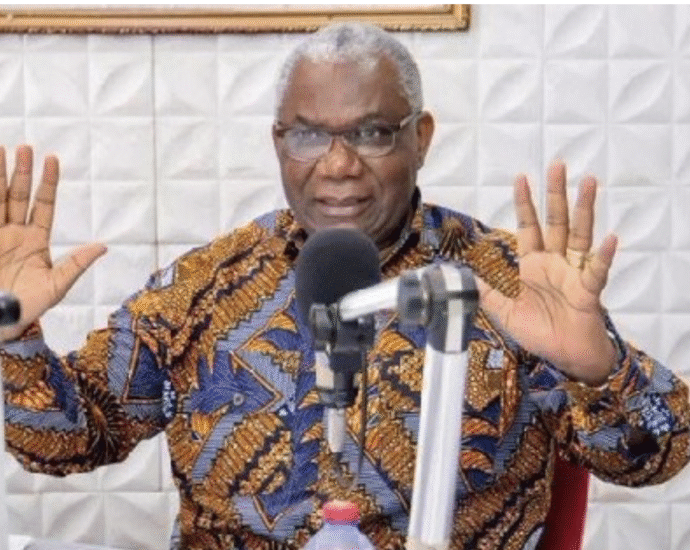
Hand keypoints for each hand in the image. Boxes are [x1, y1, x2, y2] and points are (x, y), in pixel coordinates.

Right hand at [0, 145, 106, 341]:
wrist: (0, 323)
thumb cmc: (30, 307)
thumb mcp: (57, 286)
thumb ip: (77, 264)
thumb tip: (103, 246)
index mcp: (36, 241)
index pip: (44, 205)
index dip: (48, 183)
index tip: (52, 159)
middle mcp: (14, 233)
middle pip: (17, 196)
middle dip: (20, 172)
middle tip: (24, 147)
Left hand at [477, 161, 617, 385]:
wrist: (565, 357)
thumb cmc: (539, 332)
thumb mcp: (503, 311)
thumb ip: (486, 292)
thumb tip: (462, 276)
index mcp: (533, 265)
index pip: (528, 226)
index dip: (524, 203)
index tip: (521, 178)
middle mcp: (554, 262)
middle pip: (556, 221)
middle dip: (555, 194)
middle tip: (558, 165)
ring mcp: (573, 273)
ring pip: (580, 235)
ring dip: (584, 209)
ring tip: (589, 183)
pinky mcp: (588, 291)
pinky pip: (597, 271)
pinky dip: (603, 256)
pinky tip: (609, 239)